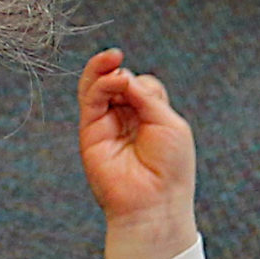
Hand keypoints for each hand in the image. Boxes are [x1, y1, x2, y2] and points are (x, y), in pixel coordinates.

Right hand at [78, 47, 197, 258]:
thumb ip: (146, 96)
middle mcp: (127, 120)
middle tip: (117, 56)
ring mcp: (107, 125)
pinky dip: (98, 84)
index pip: (141, 86)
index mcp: (150, 118)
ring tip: (111, 59)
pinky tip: (111, 80)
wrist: (154, 202)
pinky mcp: (90, 133)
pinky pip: (89, 99)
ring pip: (97, 86)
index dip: (142, 84)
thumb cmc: (170, 168)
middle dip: (118, 69)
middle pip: (116, 81)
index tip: (151, 99)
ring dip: (101, 68)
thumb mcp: (168, 123)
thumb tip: (122, 75)